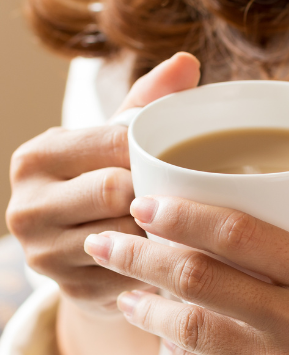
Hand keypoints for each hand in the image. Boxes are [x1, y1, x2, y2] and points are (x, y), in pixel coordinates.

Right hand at [7, 52, 200, 313]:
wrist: (84, 259)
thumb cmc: (105, 185)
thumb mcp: (114, 142)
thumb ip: (146, 102)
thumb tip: (187, 62)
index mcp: (36, 158)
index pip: (110, 144)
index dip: (155, 151)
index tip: (188, 155)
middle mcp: (28, 207)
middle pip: (114, 192)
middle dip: (157, 193)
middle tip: (194, 192)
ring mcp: (45, 255)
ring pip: (126, 237)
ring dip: (162, 232)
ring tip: (191, 224)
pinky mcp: (72, 292)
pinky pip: (132, 275)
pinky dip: (160, 266)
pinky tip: (180, 257)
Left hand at [83, 114, 288, 354]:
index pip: (240, 234)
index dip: (182, 215)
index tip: (144, 202)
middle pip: (198, 280)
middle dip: (139, 256)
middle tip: (104, 239)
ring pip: (190, 331)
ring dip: (144, 308)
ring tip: (120, 289)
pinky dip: (176, 352)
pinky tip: (162, 337)